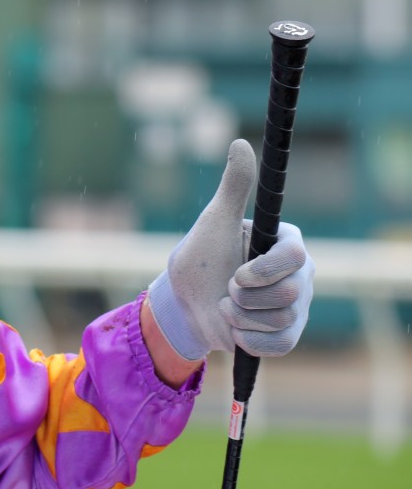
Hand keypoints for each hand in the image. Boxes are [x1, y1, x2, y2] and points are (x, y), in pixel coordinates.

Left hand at [147, 139, 313, 360]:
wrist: (186, 304)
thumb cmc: (201, 257)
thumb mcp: (215, 221)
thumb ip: (234, 187)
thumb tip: (241, 144)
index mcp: (288, 244)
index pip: (294, 257)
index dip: (263, 271)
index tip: (236, 274)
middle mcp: (301, 275)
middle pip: (289, 293)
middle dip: (245, 297)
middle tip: (228, 289)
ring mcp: (298, 306)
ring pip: (281, 319)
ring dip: (241, 317)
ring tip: (228, 305)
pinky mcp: (288, 335)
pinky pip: (278, 344)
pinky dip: (248, 340)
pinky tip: (236, 328)